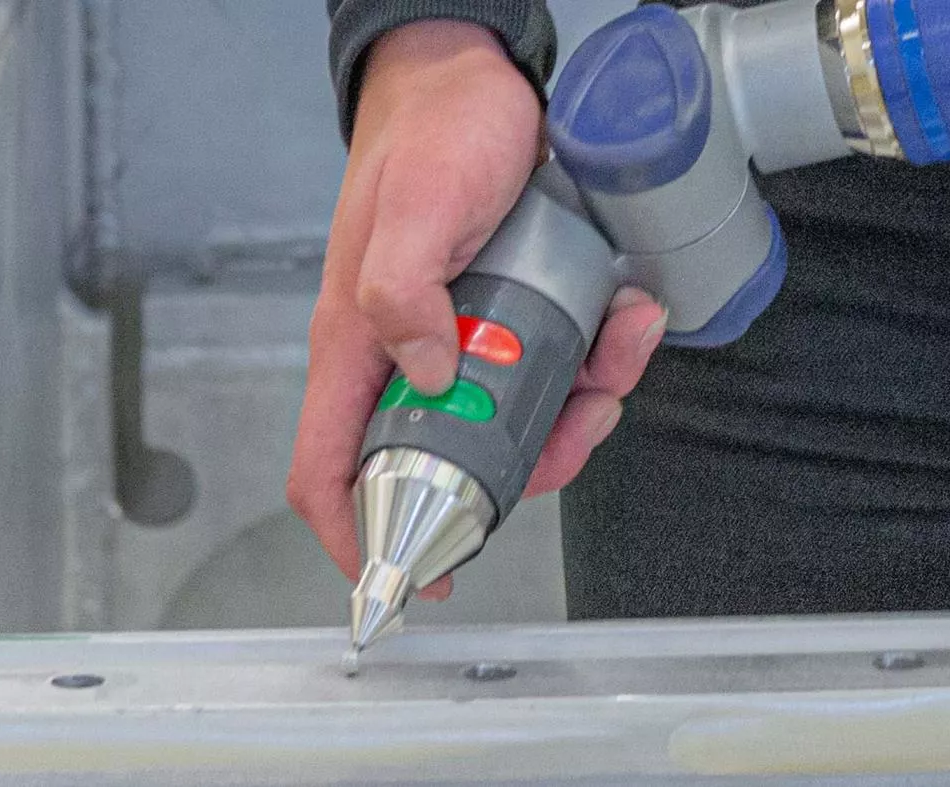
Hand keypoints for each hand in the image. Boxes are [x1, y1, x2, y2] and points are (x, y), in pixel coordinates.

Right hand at [287, 20, 666, 599]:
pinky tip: (621, 325)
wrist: (475, 81)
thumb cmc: (431, 133)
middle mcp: (403, 355)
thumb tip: (427, 376)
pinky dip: (596, 367)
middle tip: (564, 438)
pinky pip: (551, 375)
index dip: (354, 533)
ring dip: (571, 416)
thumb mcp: (413, 208)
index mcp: (357, 344)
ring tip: (610, 363)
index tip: (399, 575)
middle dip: (512, 472)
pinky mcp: (505, 320)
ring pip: (509, 427)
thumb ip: (400, 295)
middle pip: (442, 466)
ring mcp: (457, 342)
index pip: (327, 465)